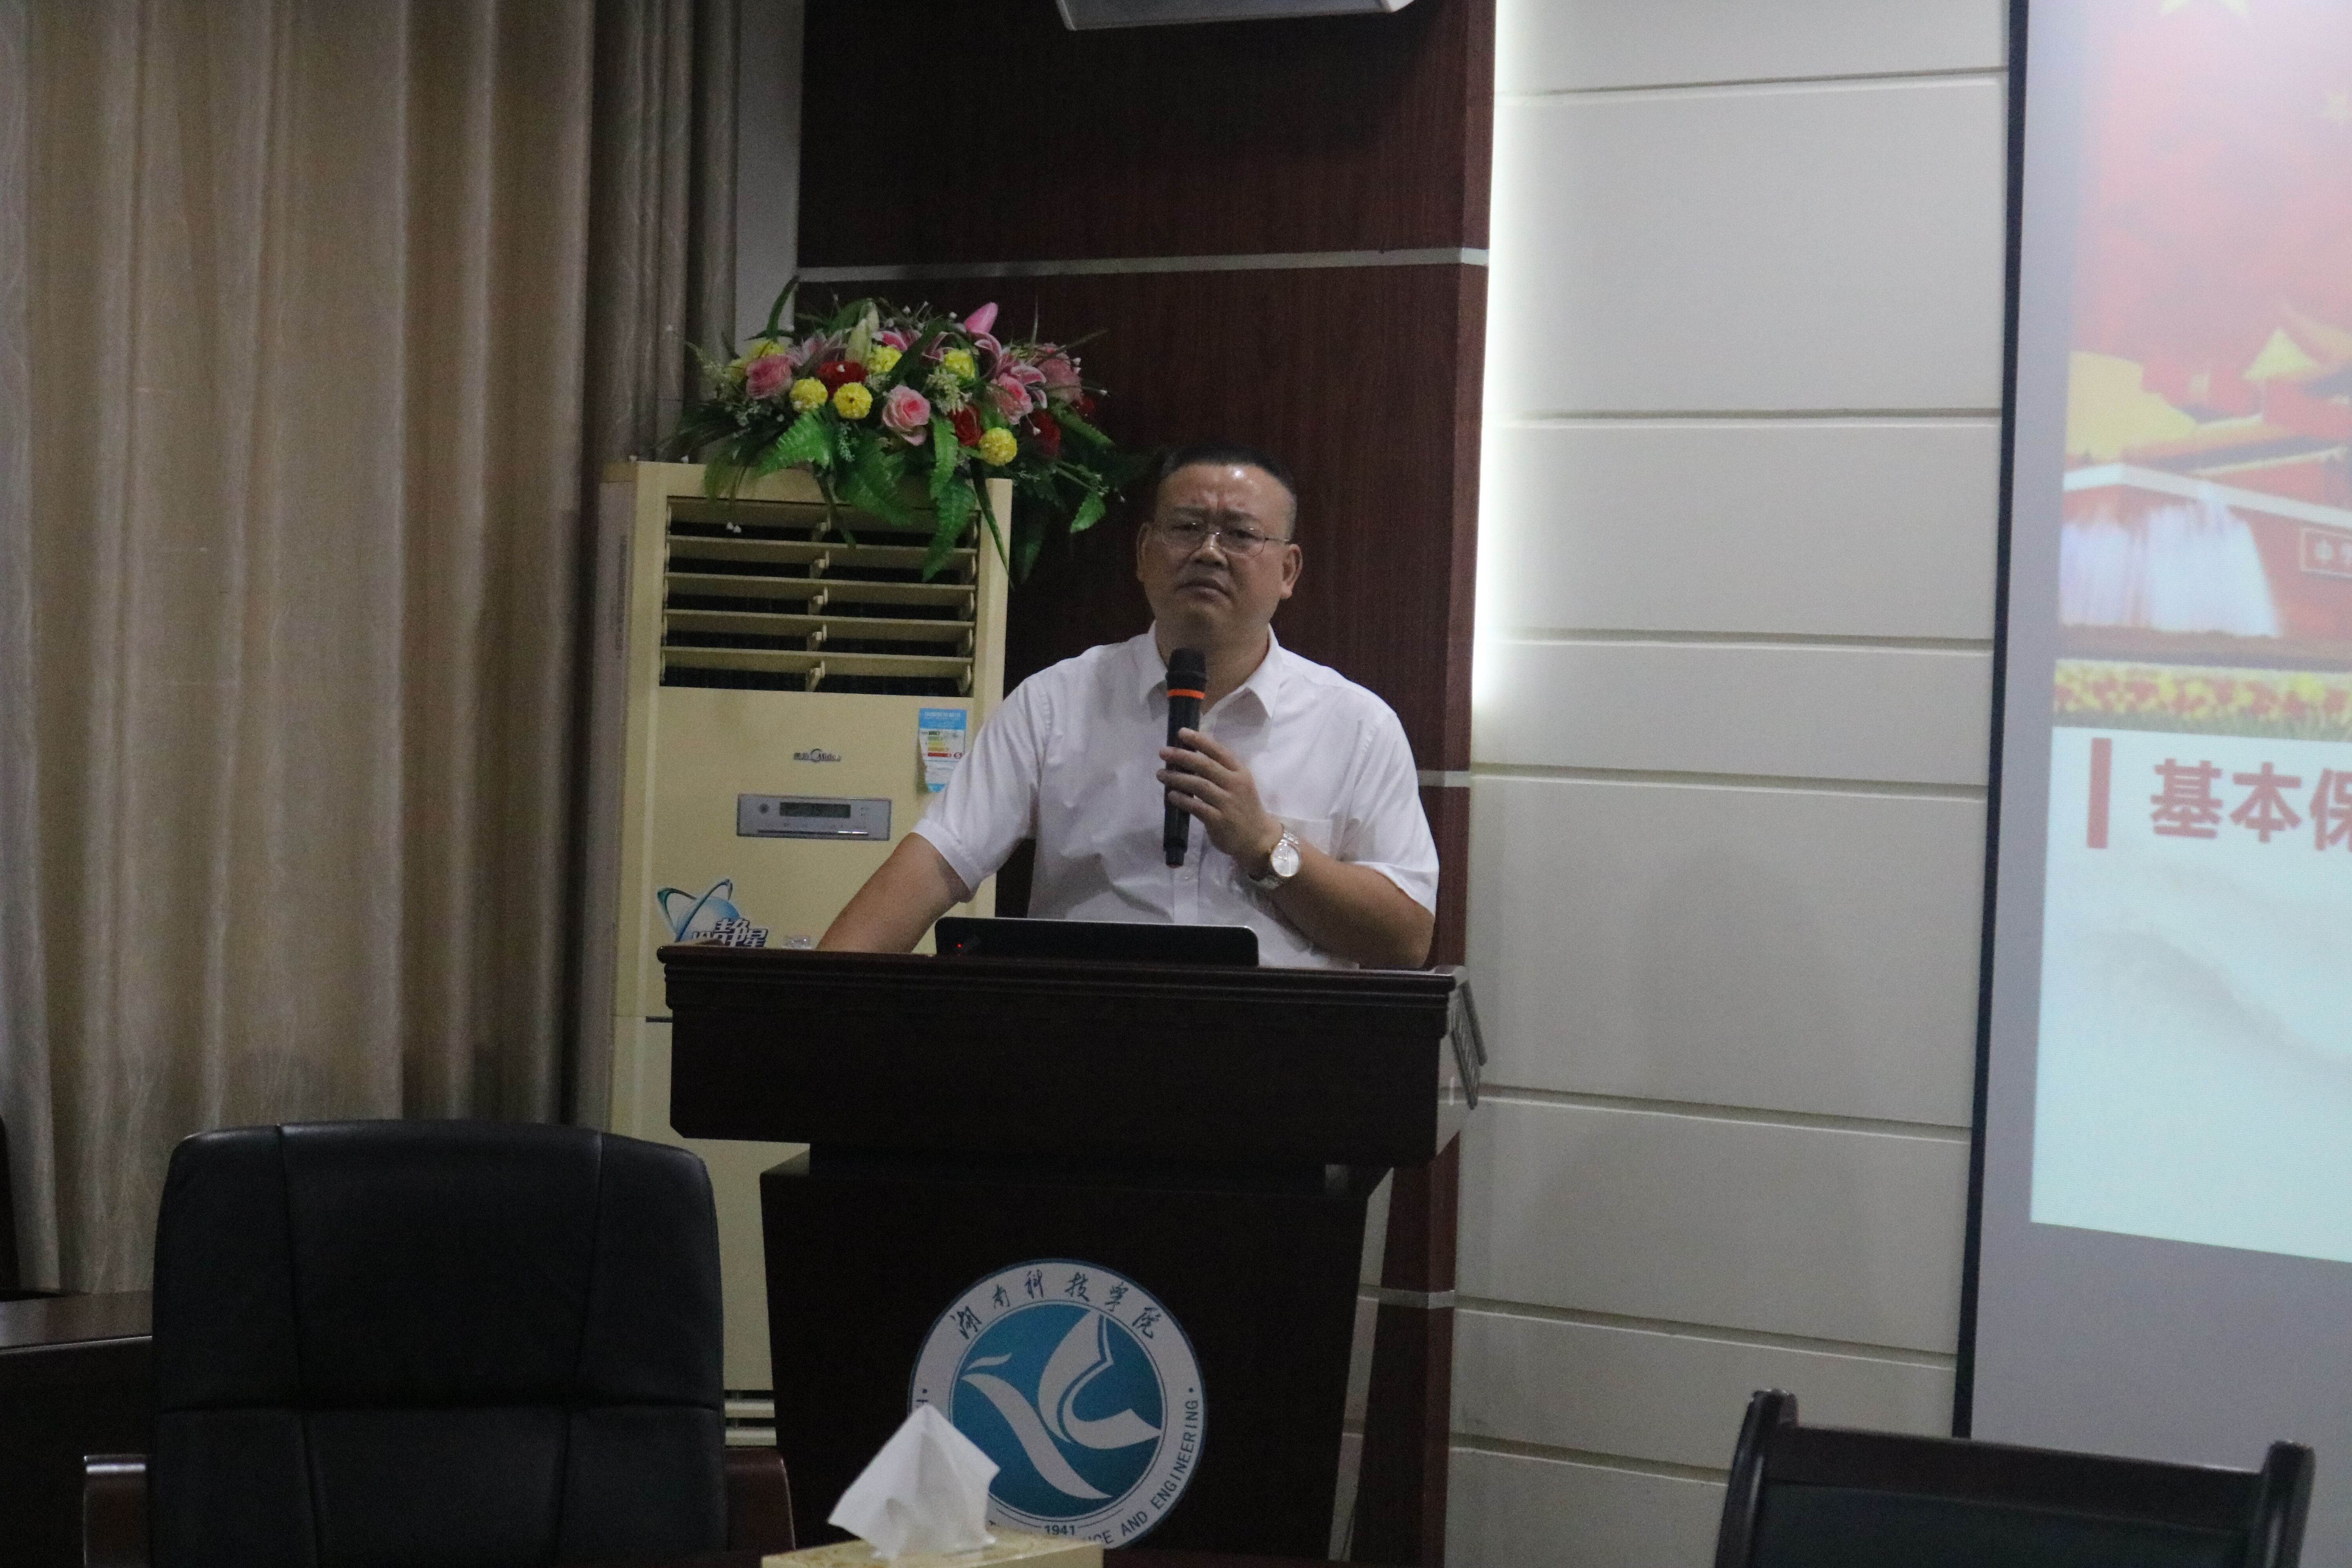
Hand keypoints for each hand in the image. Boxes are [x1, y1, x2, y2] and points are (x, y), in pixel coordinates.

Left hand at [1158, 728, 1282, 869]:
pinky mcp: (1219, 820)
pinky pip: (1197, 807)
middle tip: (1163, 752)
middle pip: (1205, 765)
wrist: (1258, 838)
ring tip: (1161, 774)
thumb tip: (1191, 754)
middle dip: (1182, 756)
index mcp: (1240, 772)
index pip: (1218, 751)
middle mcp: (1235, 784)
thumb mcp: (1239, 784)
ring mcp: (1228, 803)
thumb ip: (1221, 770)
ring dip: (1177, 778)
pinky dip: (1182, 800)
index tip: (1181, 732)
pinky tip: (1171, 795)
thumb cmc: (1244, 808)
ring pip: (1198, 784)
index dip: (1199, 740)